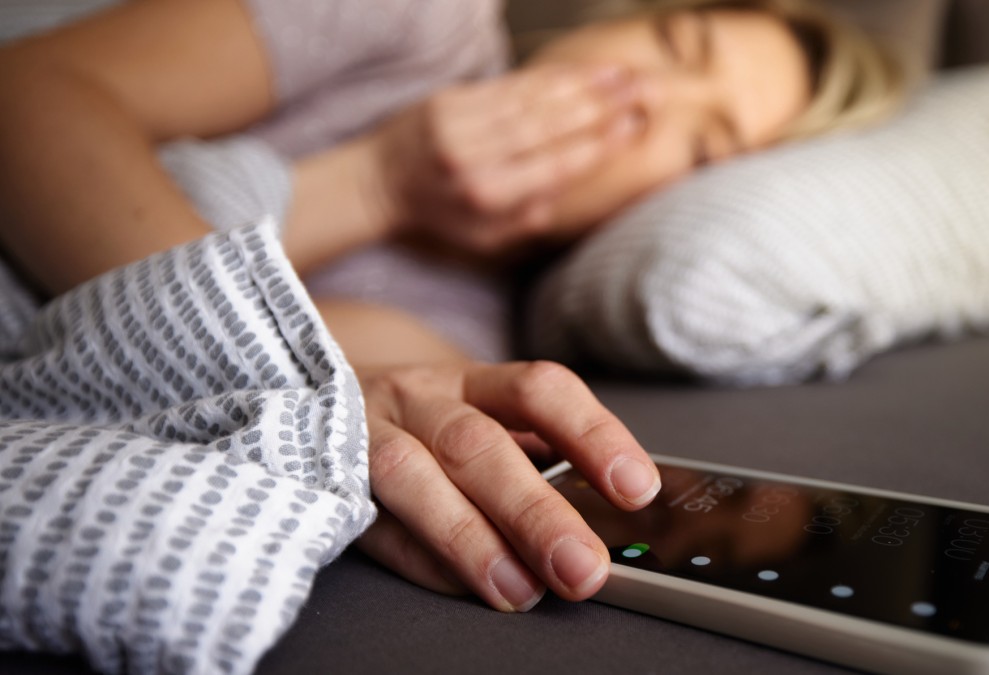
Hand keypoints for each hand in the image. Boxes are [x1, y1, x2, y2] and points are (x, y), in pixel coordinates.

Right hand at [355, 360, 660, 610]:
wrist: (316, 402)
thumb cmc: (426, 428)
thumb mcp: (481, 421)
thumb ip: (538, 458)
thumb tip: (611, 516)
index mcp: (472, 382)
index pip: (539, 390)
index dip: (591, 434)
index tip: (637, 488)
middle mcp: (418, 399)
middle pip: (476, 445)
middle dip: (535, 511)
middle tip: (584, 568)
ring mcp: (364, 434)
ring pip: (413, 475)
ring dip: (471, 539)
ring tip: (522, 590)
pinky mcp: (325, 477)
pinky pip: (370, 520)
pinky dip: (420, 559)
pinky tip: (465, 585)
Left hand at [368, 64, 646, 252]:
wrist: (376, 184)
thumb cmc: (438, 217)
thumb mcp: (485, 238)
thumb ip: (529, 217)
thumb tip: (568, 185)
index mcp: (487, 196)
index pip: (556, 166)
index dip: (599, 146)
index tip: (634, 128)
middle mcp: (475, 157)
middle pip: (551, 127)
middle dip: (602, 107)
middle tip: (642, 92)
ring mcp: (460, 124)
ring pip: (534, 101)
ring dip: (582, 85)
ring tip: (621, 75)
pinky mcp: (451, 100)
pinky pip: (509, 86)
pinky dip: (546, 77)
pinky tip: (576, 71)